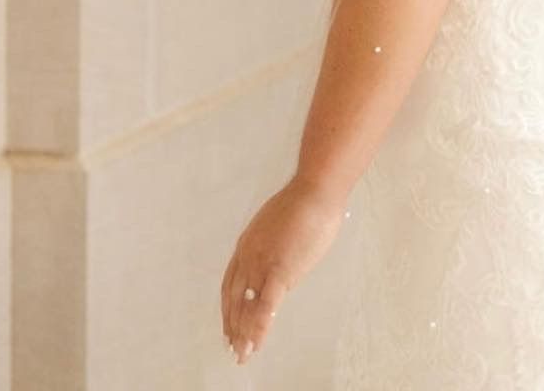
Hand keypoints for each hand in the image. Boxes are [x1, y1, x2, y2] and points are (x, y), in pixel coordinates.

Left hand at [220, 178, 345, 364]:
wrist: (315, 190)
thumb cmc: (304, 202)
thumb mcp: (278, 224)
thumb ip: (273, 244)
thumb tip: (281, 256)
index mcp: (246, 244)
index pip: (230, 284)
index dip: (228, 307)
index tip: (228, 325)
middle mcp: (248, 257)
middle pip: (234, 299)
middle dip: (232, 325)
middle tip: (233, 347)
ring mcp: (262, 264)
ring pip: (247, 307)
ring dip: (243, 333)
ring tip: (243, 353)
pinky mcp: (279, 270)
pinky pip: (265, 306)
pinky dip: (259, 328)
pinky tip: (257, 343)